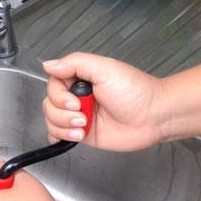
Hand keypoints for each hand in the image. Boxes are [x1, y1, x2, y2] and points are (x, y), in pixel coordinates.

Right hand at [42, 52, 166, 150]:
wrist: (152, 117)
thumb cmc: (135, 91)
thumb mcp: (105, 68)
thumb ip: (75, 63)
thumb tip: (48, 64)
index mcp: (80, 78)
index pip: (53, 85)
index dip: (59, 96)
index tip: (76, 102)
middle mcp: (77, 97)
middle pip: (49, 104)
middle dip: (62, 113)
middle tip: (83, 115)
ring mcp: (78, 116)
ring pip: (52, 120)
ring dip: (64, 126)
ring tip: (84, 127)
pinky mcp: (82, 133)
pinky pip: (59, 135)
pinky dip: (60, 136)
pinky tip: (74, 135)